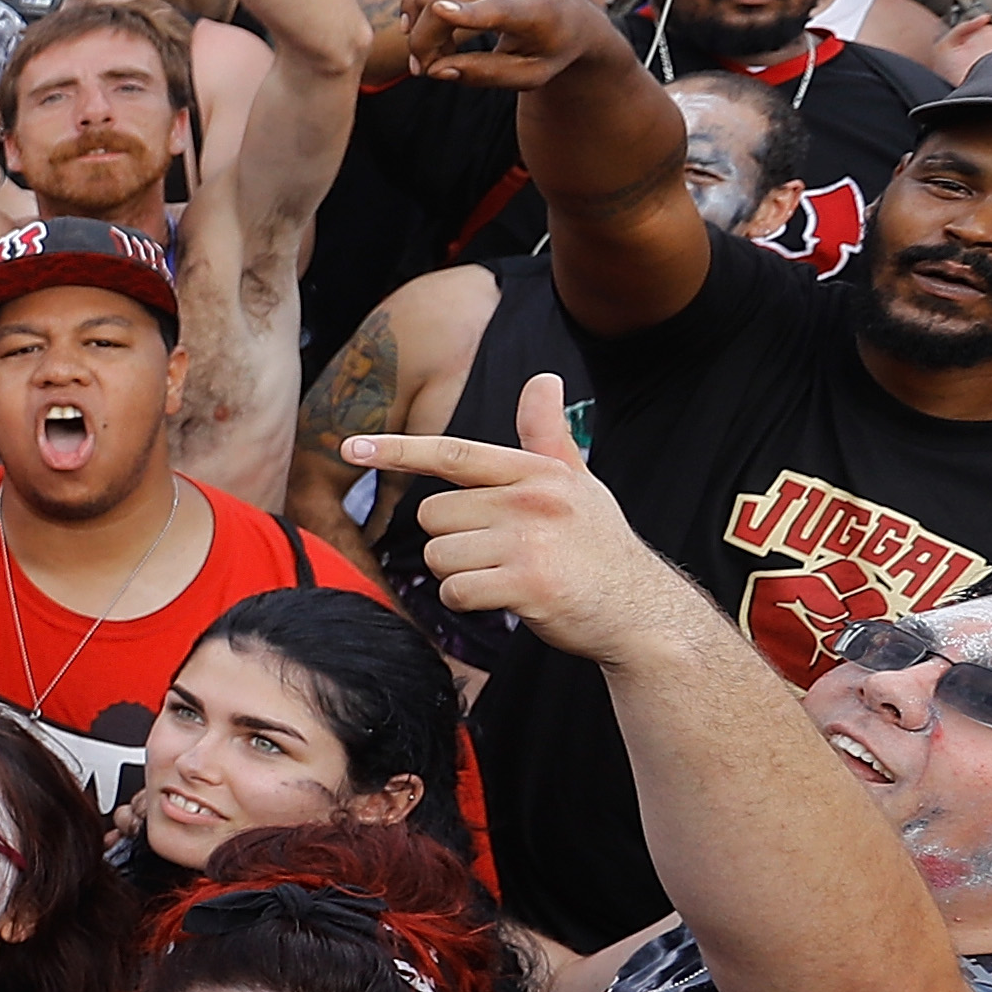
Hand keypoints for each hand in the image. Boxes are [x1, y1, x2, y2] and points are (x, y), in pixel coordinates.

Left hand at [360, 371, 689, 659]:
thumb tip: (543, 379)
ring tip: (505, 576)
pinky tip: (503, 600)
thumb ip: (547, 435)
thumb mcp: (579, 482)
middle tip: (499, 553)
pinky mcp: (527, 585)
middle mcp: (530, 500)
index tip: (350, 447)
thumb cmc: (600, 546)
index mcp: (536, 472)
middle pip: (432, 516)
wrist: (641, 611)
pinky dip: (467, 602)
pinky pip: (455, 591)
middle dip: (451, 539)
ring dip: (459, 574)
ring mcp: (529, 542)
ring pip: (438, 556)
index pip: (452, 454)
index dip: (397, 450)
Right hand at [396, 0, 620, 92]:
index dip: (467, 12)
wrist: (572, 15)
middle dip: (422, 41)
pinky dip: (413, 2)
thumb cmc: (551, 51)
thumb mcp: (529, 77)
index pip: (498, 9)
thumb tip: (435, 69)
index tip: (439, 13)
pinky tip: (419, 25)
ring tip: (430, 51)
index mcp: (539, 12)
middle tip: (428, 69)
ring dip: (416, 25)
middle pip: (445, 2)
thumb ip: (485, 75)